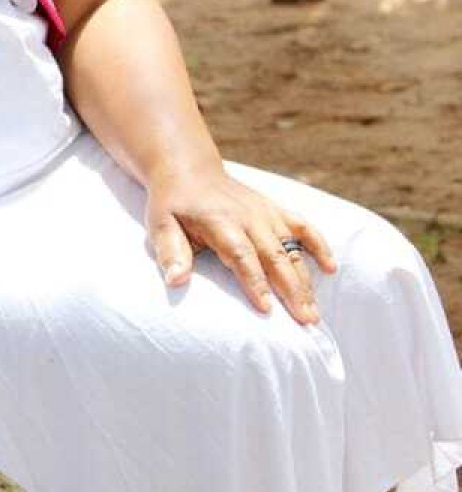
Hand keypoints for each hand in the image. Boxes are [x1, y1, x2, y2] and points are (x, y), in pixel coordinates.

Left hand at [146, 165, 336, 323]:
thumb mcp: (161, 225)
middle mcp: (248, 217)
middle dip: (291, 290)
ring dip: (305, 280)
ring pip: (292, 249)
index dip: (254, 281)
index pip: (241, 255)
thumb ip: (170, 252)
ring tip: (314, 312)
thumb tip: (175, 280)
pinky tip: (330, 268)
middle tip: (306, 322)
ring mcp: (265, 213)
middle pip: (274, 256)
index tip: (266, 309)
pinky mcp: (275, 210)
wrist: (188, 170)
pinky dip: (319, 245)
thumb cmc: (173, 204)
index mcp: (220, 221)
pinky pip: (304, 227)